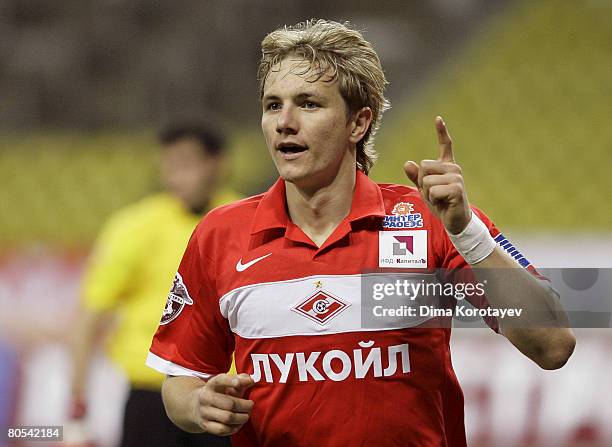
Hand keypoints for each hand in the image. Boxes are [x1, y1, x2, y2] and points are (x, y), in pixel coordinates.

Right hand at [190, 373, 254, 435]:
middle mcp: (206, 397)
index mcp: (212, 384)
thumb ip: (241, 379)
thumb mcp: (227, 383)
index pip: (220, 380)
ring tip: (246, 415)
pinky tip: (238, 424)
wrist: (197, 405)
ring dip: (242, 418)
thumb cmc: (218, 393)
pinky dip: (234, 428)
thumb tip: (251, 381)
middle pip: (230, 404)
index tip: (239, 383)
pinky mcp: (205, 425)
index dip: (230, 381)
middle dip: (245, 406)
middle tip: (250, 405)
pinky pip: (222, 430)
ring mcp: (204, 412)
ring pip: (227, 418)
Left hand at [404, 116, 471, 234]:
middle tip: (434, 193)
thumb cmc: (441, 203)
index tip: (438, 118)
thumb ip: (416, 177)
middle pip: (424, 166)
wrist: (456, 221)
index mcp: (447, 166)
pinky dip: (432, 199)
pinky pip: (432, 191)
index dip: (441, 132)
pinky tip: (443, 203)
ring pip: (426, 180)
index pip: (445, 145)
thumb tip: (408, 163)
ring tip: (439, 199)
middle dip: (422, 182)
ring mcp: (456, 177)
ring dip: (427, 193)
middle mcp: (453, 168)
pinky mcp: (456, 189)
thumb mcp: (424, 189)